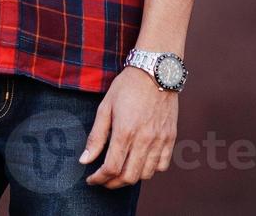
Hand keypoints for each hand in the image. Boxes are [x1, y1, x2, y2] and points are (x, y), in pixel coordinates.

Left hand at [80, 65, 177, 186]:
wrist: (155, 72)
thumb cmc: (127, 87)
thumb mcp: (105, 107)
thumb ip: (96, 137)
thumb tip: (84, 160)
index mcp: (125, 132)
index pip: (111, 168)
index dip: (99, 179)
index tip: (91, 179)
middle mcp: (144, 140)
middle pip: (128, 177)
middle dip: (112, 183)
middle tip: (104, 180)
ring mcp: (159, 140)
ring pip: (145, 174)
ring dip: (131, 178)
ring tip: (120, 171)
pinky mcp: (170, 138)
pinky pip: (162, 165)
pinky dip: (150, 170)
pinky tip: (140, 162)